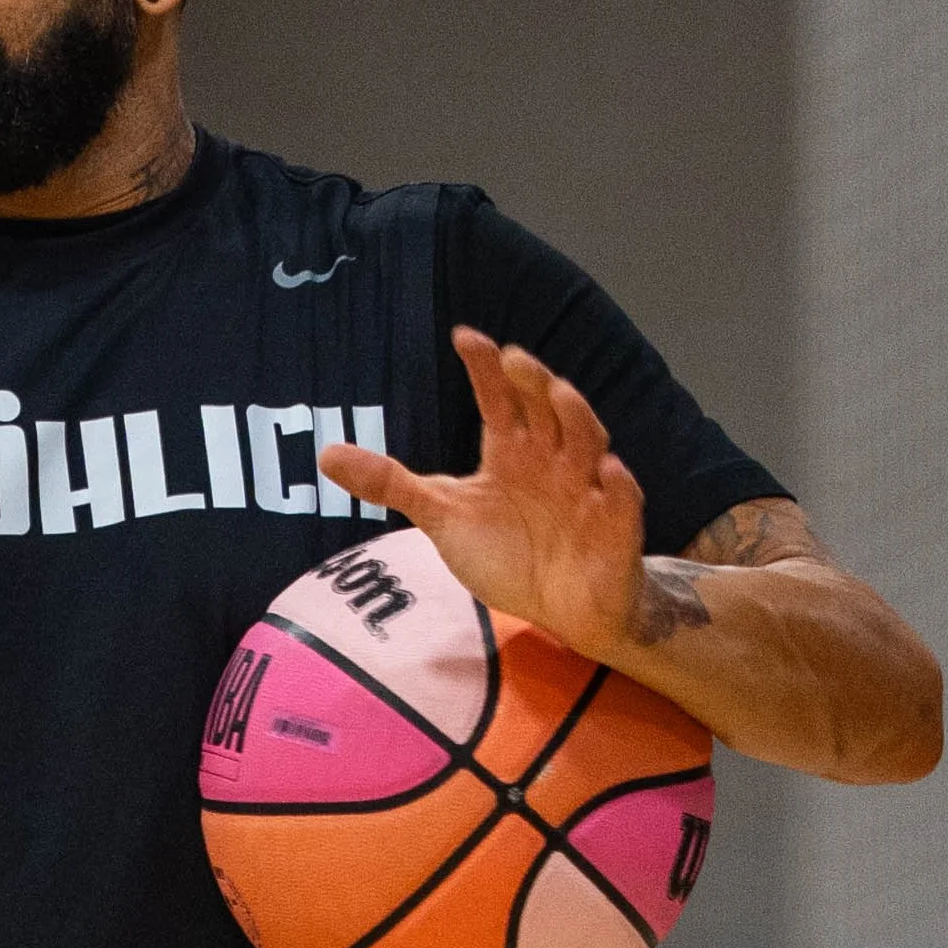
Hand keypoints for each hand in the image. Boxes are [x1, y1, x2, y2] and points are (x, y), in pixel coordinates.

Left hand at [318, 330, 647, 661]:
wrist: (556, 610)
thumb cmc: (504, 554)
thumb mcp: (441, 516)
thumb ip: (391, 484)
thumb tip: (326, 456)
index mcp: (511, 451)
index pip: (499, 399)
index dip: (486, 369)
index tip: (465, 337)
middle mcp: (551, 460)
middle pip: (546, 410)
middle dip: (534, 383)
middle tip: (514, 359)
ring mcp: (586, 491)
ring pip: (588, 442)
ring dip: (578, 417)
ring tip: (559, 393)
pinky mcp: (614, 528)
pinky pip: (621, 503)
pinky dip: (618, 487)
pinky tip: (610, 471)